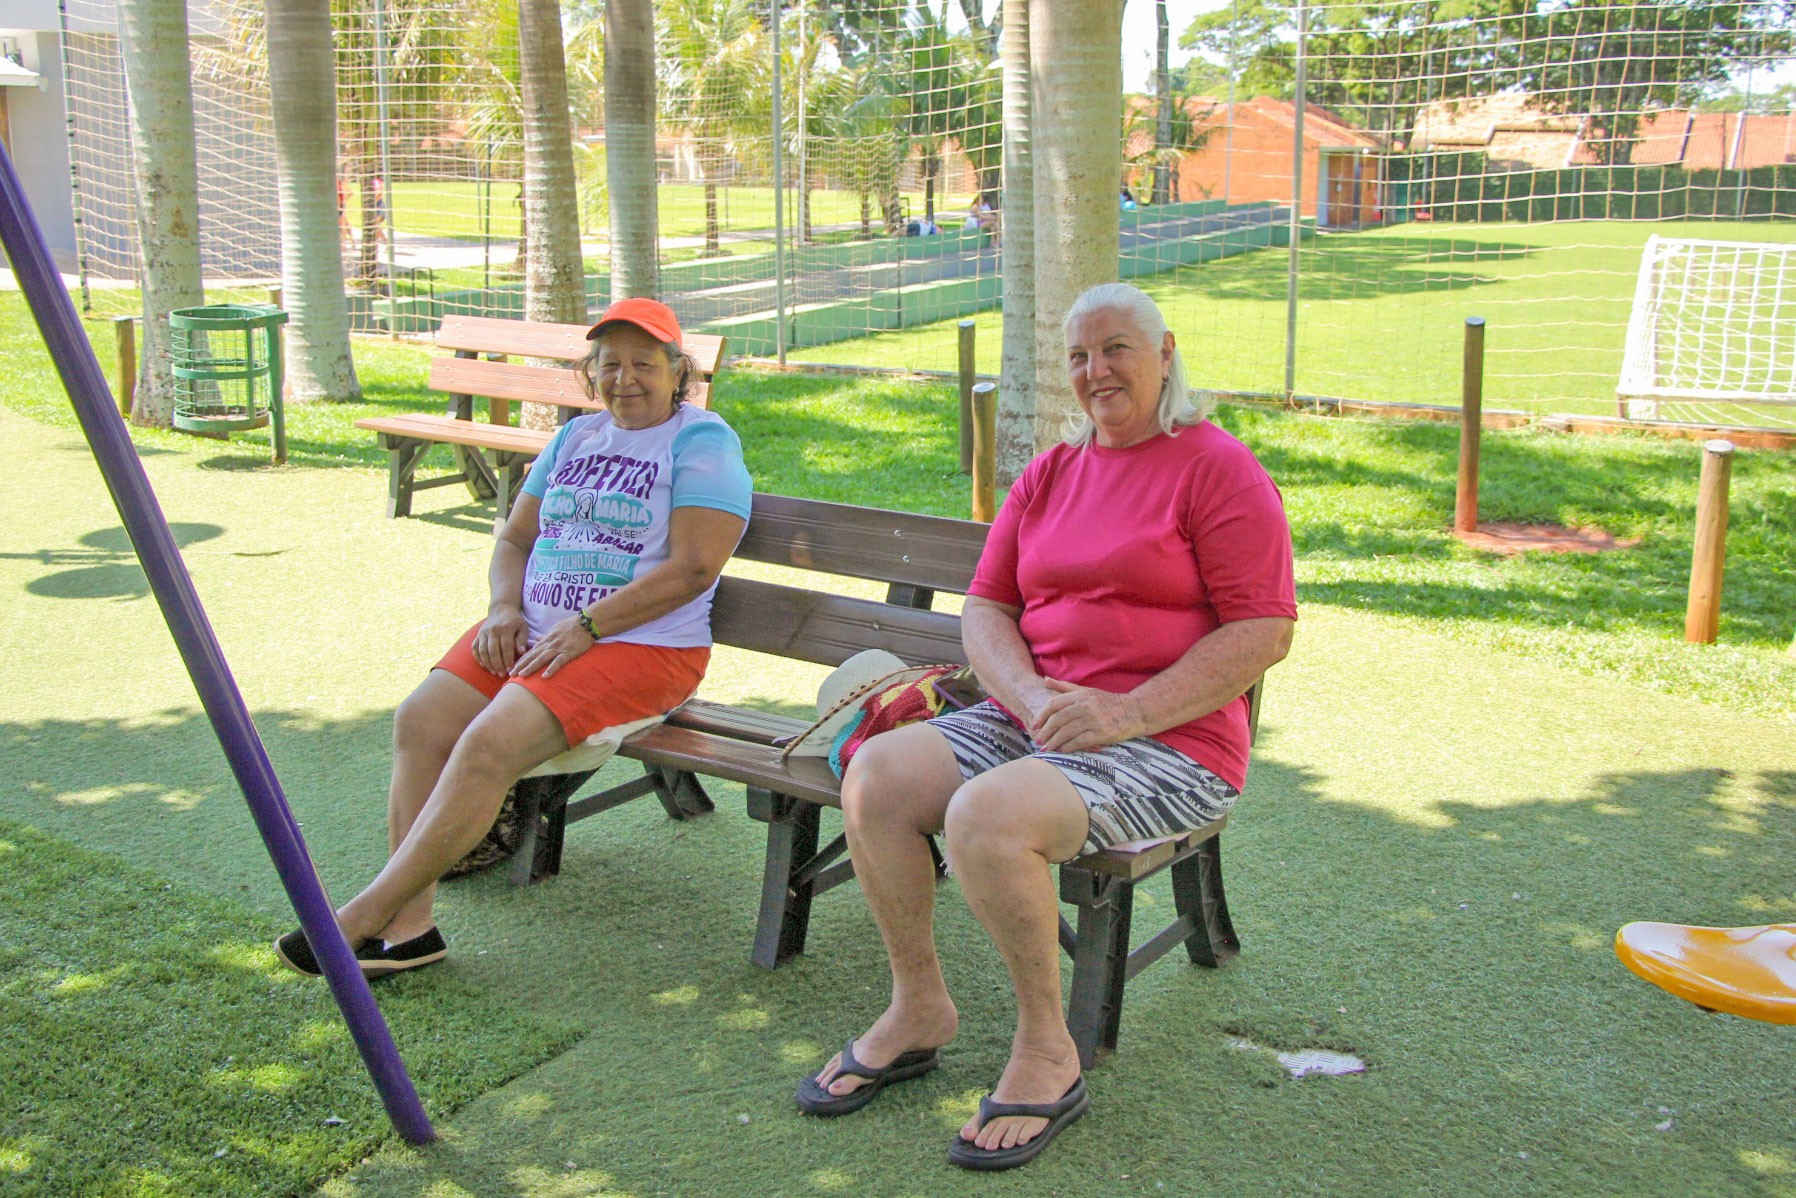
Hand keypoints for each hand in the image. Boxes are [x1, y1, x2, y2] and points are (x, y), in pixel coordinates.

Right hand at [472, 608, 528, 675]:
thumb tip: (521, 652)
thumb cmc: (515, 621)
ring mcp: (483, 632)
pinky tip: (484, 665)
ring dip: (488, 663)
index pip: (506, 646)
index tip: (510, 669)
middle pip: (493, 650)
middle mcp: (493, 630)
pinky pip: (475, 648)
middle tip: (502, 674)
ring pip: (483, 650)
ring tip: (494, 672)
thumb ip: (522, 639)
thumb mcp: (523, 627)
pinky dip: (478, 657)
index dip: (508, 659)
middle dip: (498, 664)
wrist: (501, 609)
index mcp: (506, 628)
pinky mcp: (478, 635)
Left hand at [509, 615, 594, 678]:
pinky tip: (544, 677)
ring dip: (531, 667)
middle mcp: (550, 644)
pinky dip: (551, 669)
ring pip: (541, 659)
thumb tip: (536, 639)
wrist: (586, 622)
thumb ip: (545, 636)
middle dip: (521, 665)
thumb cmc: (572, 625)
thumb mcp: (555, 628)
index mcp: (546, 639)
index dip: (521, 660)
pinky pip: (558, 662)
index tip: (513, 667)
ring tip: (522, 675)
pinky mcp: (569, 652)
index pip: (531, 651)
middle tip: (511, 674)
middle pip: (532, 656)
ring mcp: (559, 648)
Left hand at [1030, 677, 1145, 752]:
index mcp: (1080, 695)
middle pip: (1058, 719)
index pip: (1054, 704)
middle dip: (1046, 732)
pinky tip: (1062, 751)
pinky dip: (1068, 747)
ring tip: (1047, 749)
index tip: (1034, 725)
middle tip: (1038, 740)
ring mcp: (1094, 720)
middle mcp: (1086, 706)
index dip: (1042, 715)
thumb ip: (1064, 687)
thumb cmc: (1108, 702)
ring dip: (1054, 742)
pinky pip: (1079, 742)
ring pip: (1066, 732)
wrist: (1134, 712)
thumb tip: (1045, 679)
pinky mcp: (1101, 733)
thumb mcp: (1087, 691)